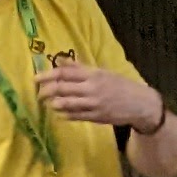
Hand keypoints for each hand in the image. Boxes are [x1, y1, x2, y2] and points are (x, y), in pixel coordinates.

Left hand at [36, 58, 163, 130]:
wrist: (141, 104)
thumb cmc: (120, 86)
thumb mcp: (102, 72)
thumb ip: (80, 68)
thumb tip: (60, 59)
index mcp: (93, 75)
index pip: (65, 73)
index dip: (47, 75)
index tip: (35, 79)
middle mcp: (92, 88)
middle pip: (61, 88)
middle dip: (45, 91)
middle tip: (39, 94)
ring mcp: (94, 104)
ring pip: (65, 104)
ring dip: (53, 104)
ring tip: (48, 104)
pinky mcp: (96, 117)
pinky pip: (74, 116)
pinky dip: (64, 114)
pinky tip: (60, 113)